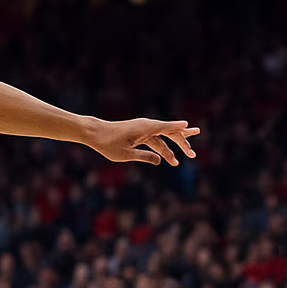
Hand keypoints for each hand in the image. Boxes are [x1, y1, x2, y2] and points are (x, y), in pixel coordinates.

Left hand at [84, 118, 198, 165]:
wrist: (94, 133)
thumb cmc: (107, 143)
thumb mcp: (125, 154)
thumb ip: (144, 157)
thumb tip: (159, 161)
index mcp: (144, 129)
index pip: (166, 127)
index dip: (179, 128)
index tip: (190, 127)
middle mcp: (146, 126)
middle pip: (169, 133)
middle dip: (181, 143)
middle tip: (192, 155)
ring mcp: (142, 129)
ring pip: (161, 138)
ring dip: (171, 149)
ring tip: (181, 160)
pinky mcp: (138, 133)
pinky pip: (153, 140)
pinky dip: (160, 147)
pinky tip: (166, 156)